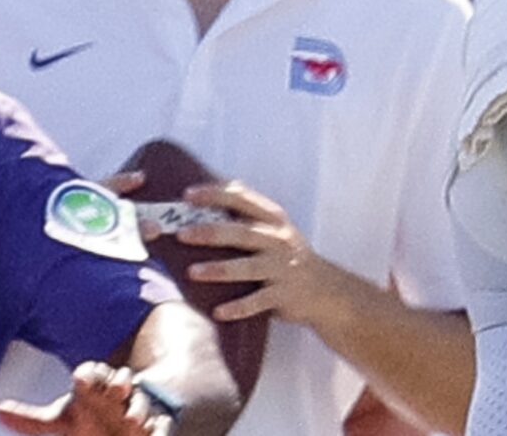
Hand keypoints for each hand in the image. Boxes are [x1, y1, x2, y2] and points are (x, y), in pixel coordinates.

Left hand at [0, 362, 170, 434]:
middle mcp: (119, 394)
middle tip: (116, 386)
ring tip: (131, 421)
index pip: (91, 374)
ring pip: (141, 404)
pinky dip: (160, 431)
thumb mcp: (63, 419)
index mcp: (95, 388)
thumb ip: (32, 420)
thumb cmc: (92, 419)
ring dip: (137, 411)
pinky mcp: (159, 425)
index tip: (80, 379)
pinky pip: (163, 426)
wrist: (128, 424)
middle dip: (118, 383)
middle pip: (119, 382)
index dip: (88, 375)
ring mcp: (140, 409)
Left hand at [170, 179, 358, 334]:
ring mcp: (282, 268)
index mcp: (272, 218)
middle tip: (181, 234)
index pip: (242, 198)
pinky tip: (218, 312)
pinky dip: (238, 307)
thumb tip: (200, 202)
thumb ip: (245, 216)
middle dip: (210, 232)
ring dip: (218, 270)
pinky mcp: (284, 295)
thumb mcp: (273, 229)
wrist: (325, 289)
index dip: (214, 194)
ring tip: (192, 272)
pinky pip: (257, 303)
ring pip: (247, 268)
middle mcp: (278, 240)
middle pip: (241, 233)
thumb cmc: (286, 255)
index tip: (187, 195)